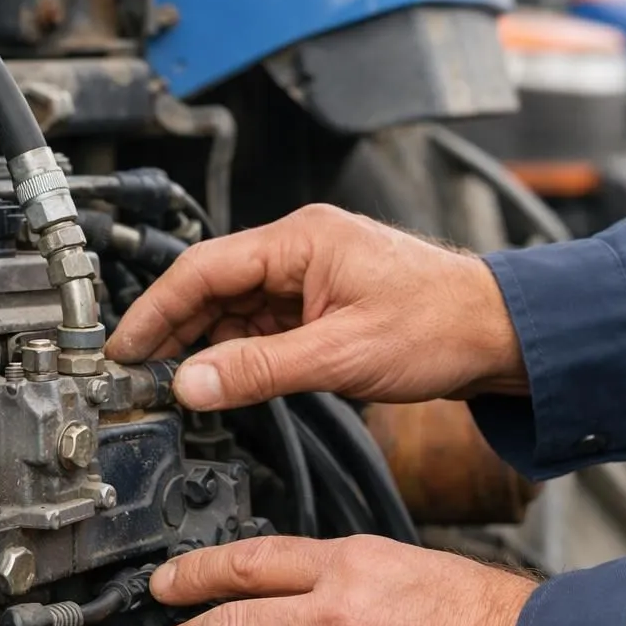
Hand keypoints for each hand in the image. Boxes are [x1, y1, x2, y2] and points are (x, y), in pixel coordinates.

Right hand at [106, 205, 527, 410]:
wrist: (501, 334)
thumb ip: (260, 371)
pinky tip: (225, 379)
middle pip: (213, 286)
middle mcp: (301, 249)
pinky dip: (240, 352)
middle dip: (174, 330)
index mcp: (301, 241)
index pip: (204, 269)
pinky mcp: (324, 302)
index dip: (155, 310)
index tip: (123, 347)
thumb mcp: (341, 356)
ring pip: (236, 308)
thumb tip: (192, 383)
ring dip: (206, 345)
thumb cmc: (441, 325)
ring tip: (176, 384)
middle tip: (138, 374)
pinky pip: (265, 324)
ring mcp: (312, 276)